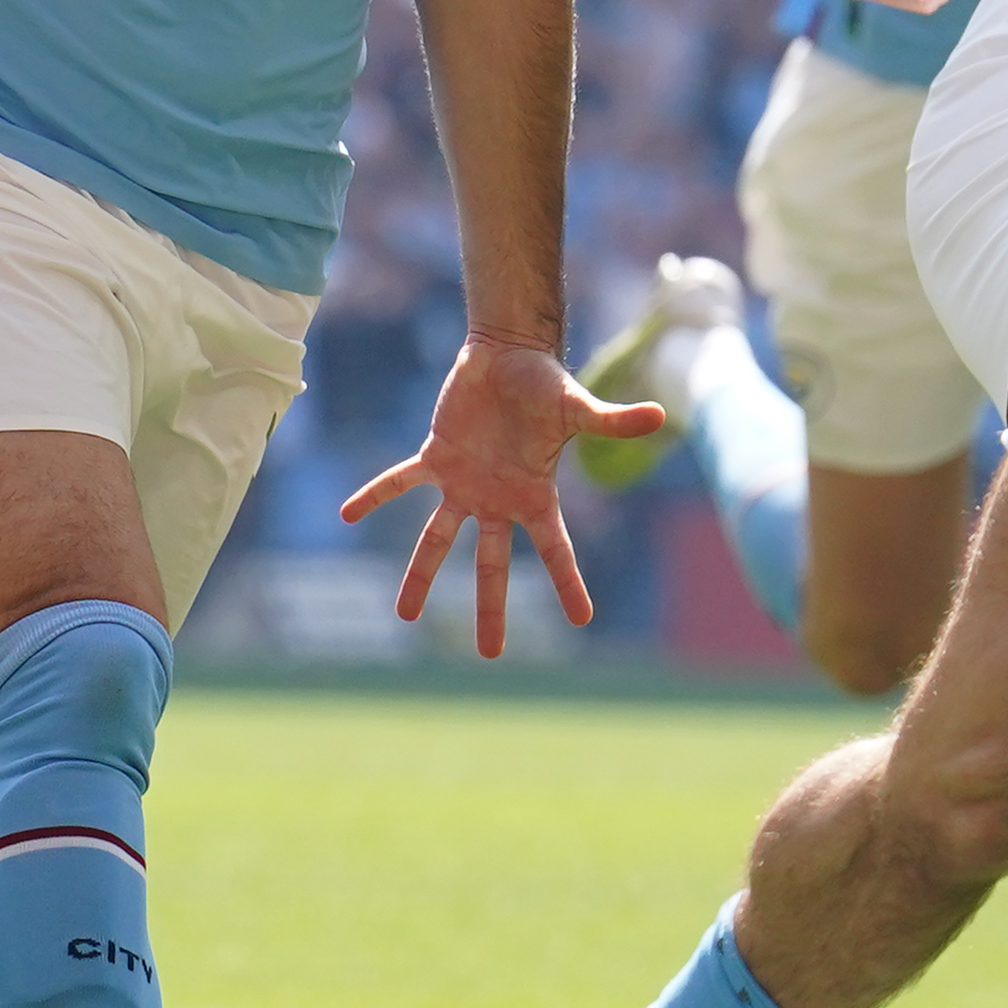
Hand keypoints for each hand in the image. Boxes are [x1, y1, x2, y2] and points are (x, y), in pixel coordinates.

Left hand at [339, 332, 661, 659]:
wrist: (508, 353)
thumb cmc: (546, 380)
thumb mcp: (578, 406)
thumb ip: (612, 420)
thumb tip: (660, 414)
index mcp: (534, 495)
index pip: (555, 550)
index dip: (569, 584)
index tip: (583, 619)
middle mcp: (498, 499)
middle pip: (492, 565)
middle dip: (490, 610)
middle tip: (490, 653)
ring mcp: (464, 482)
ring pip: (438, 538)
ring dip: (421, 575)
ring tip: (406, 615)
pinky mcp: (436, 456)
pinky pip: (400, 480)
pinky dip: (375, 495)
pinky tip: (347, 513)